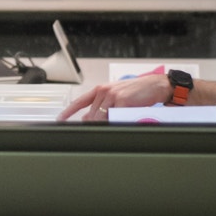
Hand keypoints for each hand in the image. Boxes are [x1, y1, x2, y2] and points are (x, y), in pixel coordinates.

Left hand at [57, 74, 171, 121]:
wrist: (155, 86)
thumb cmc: (137, 92)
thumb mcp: (116, 97)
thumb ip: (102, 106)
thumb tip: (88, 119)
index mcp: (100, 89)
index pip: (79, 102)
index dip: (68, 111)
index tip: (60, 119)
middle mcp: (104, 91)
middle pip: (92, 116)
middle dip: (95, 125)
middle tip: (102, 129)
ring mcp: (112, 95)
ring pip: (101, 118)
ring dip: (106, 125)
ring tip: (117, 123)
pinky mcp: (121, 101)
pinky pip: (113, 118)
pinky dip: (116, 122)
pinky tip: (122, 121)